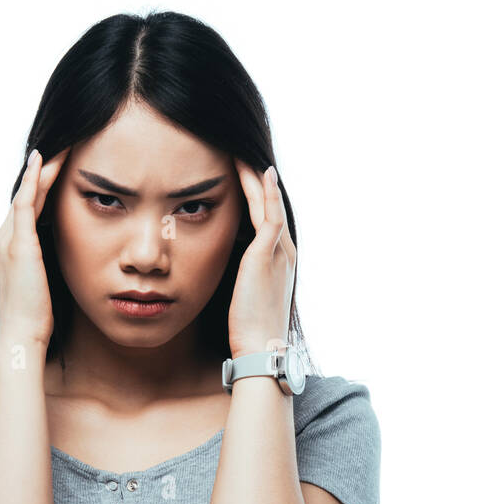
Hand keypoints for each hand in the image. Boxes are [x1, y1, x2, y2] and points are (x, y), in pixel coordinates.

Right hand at [0, 147, 67, 346]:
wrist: (22, 337)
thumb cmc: (38, 318)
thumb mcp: (47, 283)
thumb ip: (53, 263)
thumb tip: (75, 253)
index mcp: (10, 247)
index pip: (27, 206)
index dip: (42, 184)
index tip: (61, 164)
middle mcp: (3, 238)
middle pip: (24, 193)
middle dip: (42, 169)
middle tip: (63, 143)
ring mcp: (8, 240)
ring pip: (25, 192)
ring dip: (42, 167)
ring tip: (61, 144)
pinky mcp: (19, 245)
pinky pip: (25, 203)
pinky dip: (34, 180)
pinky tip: (44, 161)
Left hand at [227, 160, 295, 358]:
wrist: (261, 350)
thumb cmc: (248, 332)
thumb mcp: (243, 297)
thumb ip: (238, 277)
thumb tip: (217, 265)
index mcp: (280, 263)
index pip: (268, 219)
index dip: (257, 196)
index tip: (240, 177)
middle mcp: (285, 253)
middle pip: (272, 206)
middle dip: (257, 181)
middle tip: (239, 153)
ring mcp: (279, 252)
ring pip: (270, 204)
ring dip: (256, 178)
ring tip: (240, 153)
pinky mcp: (267, 255)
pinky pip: (270, 214)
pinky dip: (266, 191)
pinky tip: (257, 171)